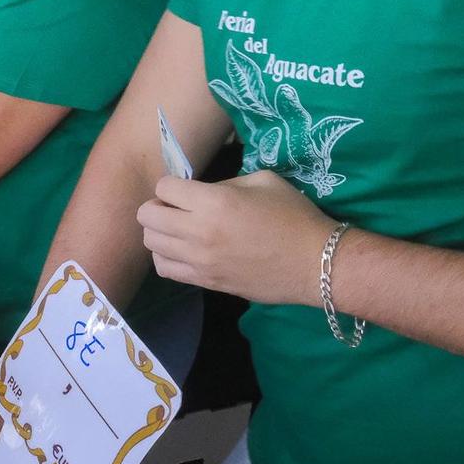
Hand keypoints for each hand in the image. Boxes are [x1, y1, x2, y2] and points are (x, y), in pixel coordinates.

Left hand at [136, 170, 336, 306]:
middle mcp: (199, 232)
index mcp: (213, 202)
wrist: (316, 263)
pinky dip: (166, 257)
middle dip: (158, 206)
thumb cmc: (293, 216)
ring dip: (160, 232)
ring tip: (179, 230)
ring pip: (152, 243)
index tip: (186, 189)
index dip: (172, 185)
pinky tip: (183, 251)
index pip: (163, 187)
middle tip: (177, 208)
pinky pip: (165, 269)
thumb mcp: (263, 181)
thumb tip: (199, 192)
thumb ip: (224, 183)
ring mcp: (199, 261)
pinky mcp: (205, 282)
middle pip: (147, 216)